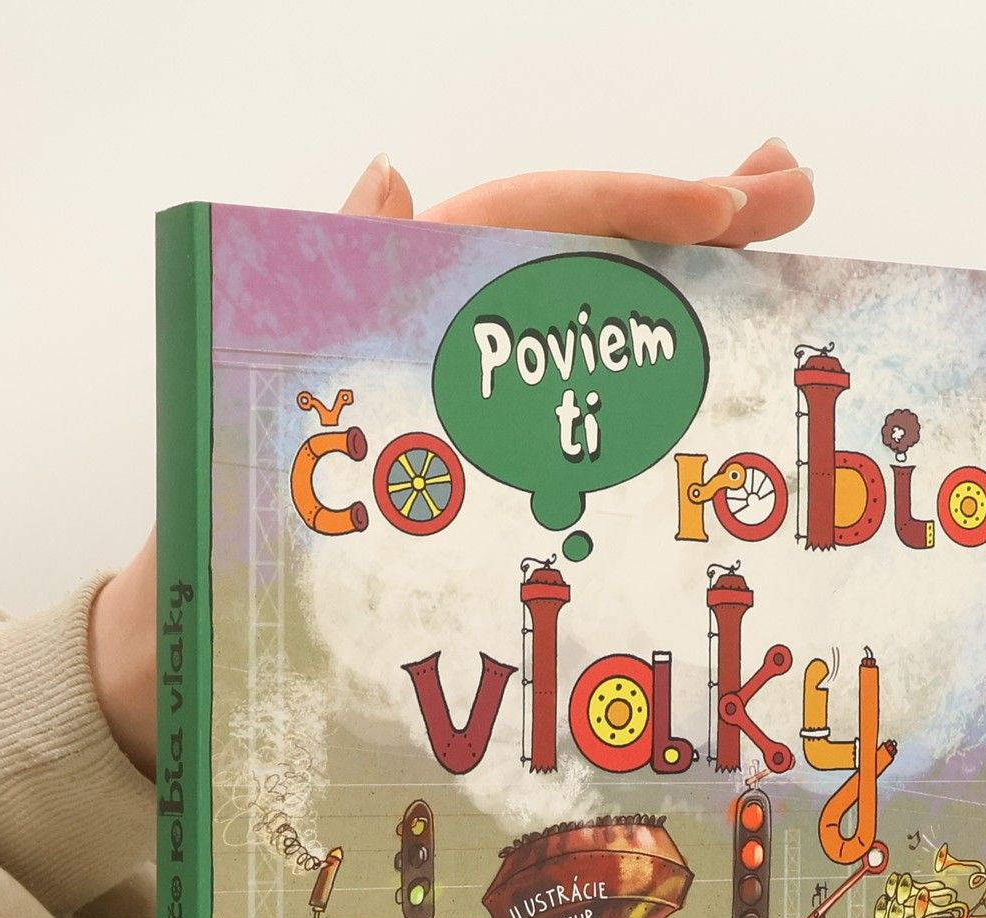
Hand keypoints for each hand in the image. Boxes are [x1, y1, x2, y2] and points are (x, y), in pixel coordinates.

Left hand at [89, 142, 816, 774]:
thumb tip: (390, 173)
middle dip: (690, 217)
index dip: (630, 204)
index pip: (529, 225)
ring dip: (691, 294)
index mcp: (392, 323)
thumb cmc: (212, 560)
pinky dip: (657, 402)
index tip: (725, 206)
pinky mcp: (487, 498)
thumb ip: (319, 297)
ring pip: (595, 341)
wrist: (192, 676)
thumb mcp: (254, 419)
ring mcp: (474, 432)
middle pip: (580, 260)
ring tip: (786, 255)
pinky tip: (726, 393)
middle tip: (793, 194)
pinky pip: (583, 435)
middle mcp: (444, 363)